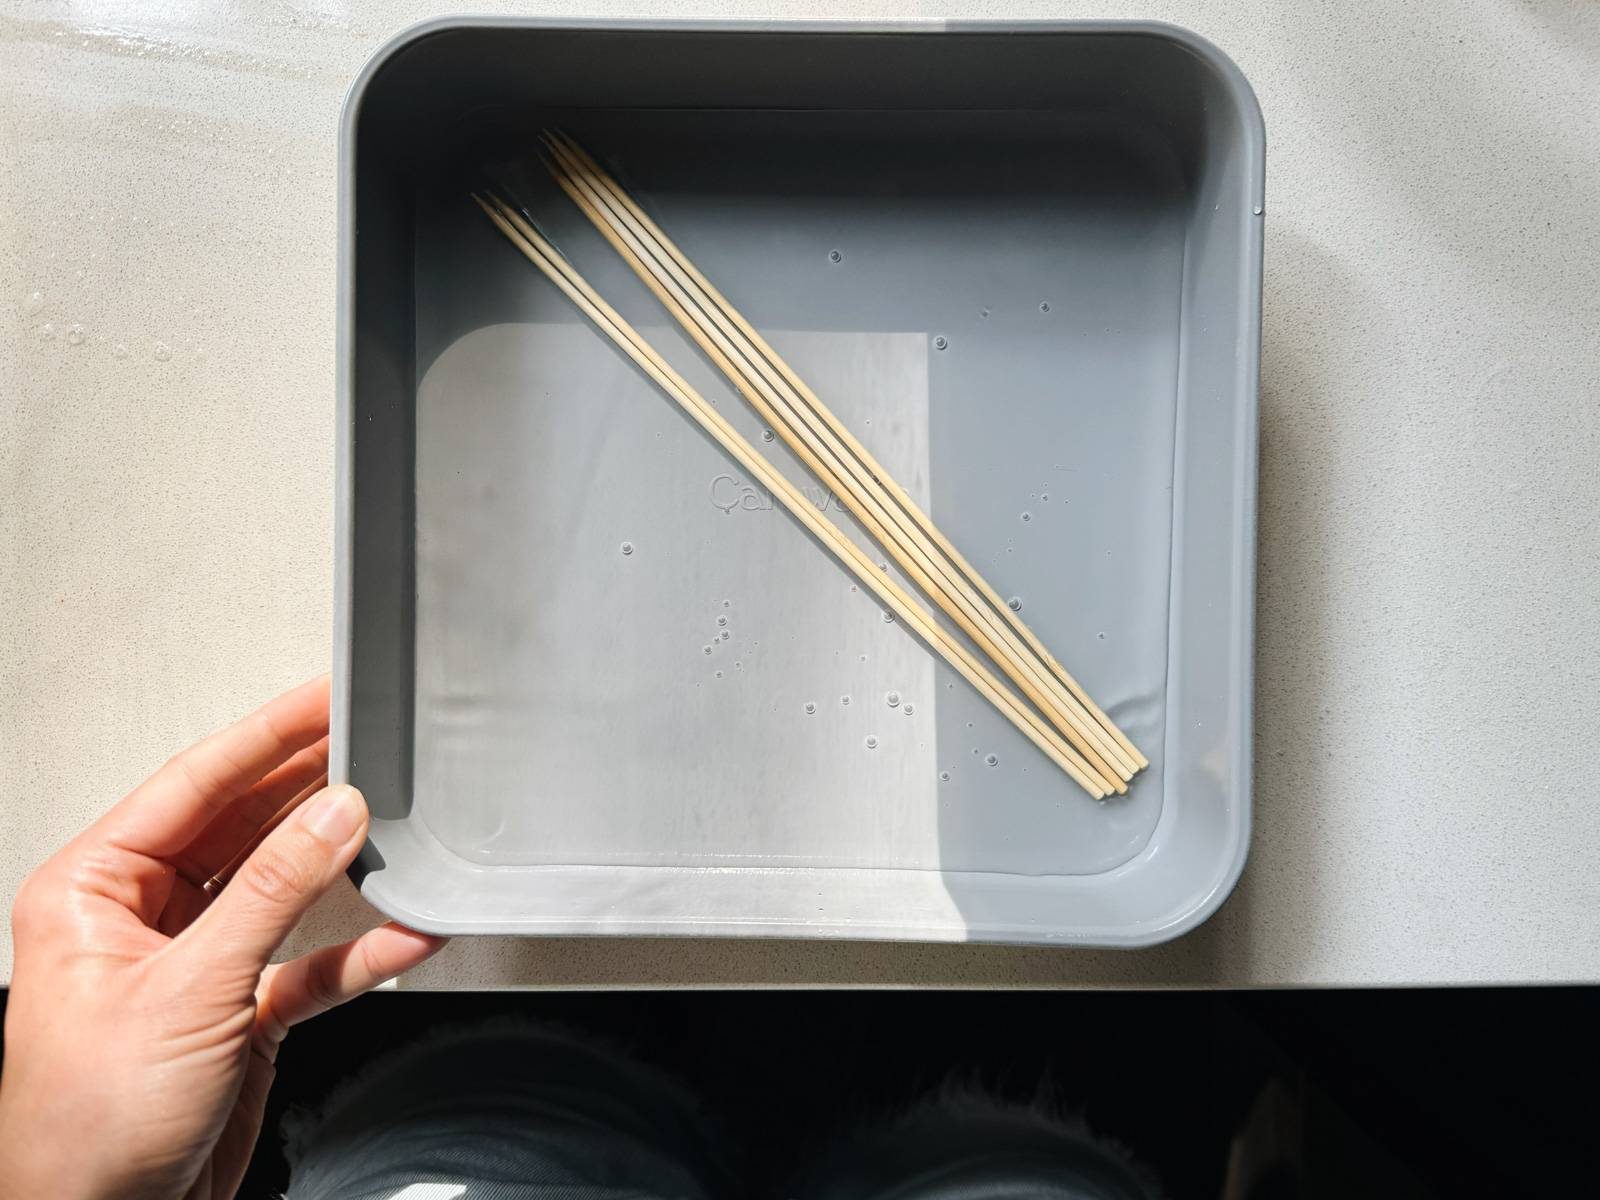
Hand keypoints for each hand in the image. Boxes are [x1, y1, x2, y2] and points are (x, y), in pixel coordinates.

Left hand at [0, 677, 445, 1199]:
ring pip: (281, 887)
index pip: (192, 786)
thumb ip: (272, 894)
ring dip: (340, 865)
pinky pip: (311, 961)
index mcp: (92, 890)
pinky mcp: (239, 1011)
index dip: (265, 737)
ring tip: (394, 819)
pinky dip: (361, 950)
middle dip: (309, 788)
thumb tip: (331, 817)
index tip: (321, 699)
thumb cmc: (86, 1130)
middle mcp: (141, 918)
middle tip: (370, 743)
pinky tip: (406, 931)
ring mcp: (194, 963)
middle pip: (241, 825)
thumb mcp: (187, 991)